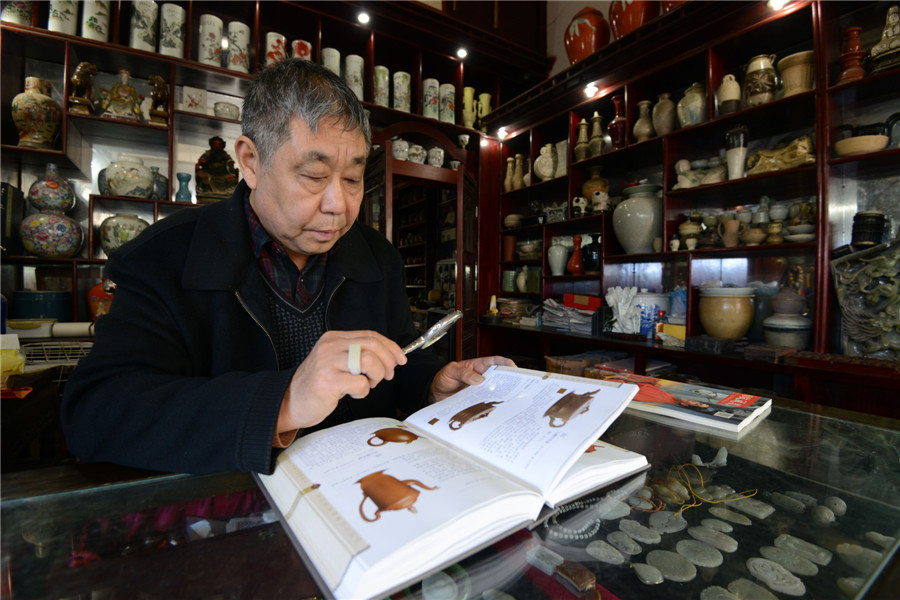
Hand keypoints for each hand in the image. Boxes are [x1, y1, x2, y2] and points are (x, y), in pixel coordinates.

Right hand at [281, 330, 407, 430]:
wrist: (290, 401)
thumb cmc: (318, 384)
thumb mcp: (336, 361)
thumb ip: (358, 354)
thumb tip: (391, 355)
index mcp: (334, 338)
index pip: (370, 335)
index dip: (390, 347)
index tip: (400, 358)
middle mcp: (330, 346)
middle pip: (373, 345)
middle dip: (388, 361)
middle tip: (387, 375)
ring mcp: (328, 363)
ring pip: (370, 361)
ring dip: (377, 376)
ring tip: (367, 384)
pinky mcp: (328, 381)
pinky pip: (361, 383)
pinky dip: (364, 391)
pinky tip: (352, 393)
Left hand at [428, 355, 515, 402]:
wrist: (435, 394)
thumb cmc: (443, 379)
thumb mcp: (451, 371)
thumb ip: (464, 373)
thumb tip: (479, 379)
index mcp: (476, 366)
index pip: (493, 362)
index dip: (504, 363)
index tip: (512, 366)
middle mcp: (480, 377)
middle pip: (497, 377)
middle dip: (507, 379)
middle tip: (515, 384)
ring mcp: (479, 389)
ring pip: (493, 390)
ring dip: (500, 393)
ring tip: (507, 396)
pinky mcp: (476, 400)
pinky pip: (485, 401)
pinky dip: (491, 403)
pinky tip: (494, 406)